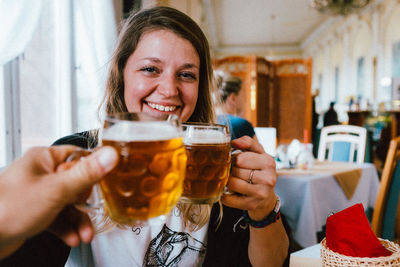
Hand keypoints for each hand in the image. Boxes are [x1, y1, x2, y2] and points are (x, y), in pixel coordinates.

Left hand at [0, 145, 117, 257]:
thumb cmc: (8, 209)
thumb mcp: (56, 190)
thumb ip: (86, 173)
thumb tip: (110, 155)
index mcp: (44, 159)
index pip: (79, 157)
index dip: (94, 170)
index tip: (106, 181)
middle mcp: (41, 174)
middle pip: (76, 184)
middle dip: (85, 204)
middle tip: (89, 212)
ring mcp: (38, 194)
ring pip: (68, 204)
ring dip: (79, 220)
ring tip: (84, 234)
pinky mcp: (35, 212)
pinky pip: (58, 217)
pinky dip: (67, 228)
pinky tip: (72, 237)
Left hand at [221, 136, 276, 219]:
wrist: (265, 196)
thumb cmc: (259, 171)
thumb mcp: (257, 154)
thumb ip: (247, 143)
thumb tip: (235, 142)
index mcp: (268, 162)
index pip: (240, 158)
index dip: (235, 159)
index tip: (239, 162)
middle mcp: (268, 178)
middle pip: (236, 170)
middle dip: (233, 171)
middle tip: (238, 174)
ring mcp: (260, 193)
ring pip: (232, 183)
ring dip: (229, 182)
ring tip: (236, 182)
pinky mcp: (251, 205)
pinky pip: (228, 199)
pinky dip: (225, 196)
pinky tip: (232, 193)